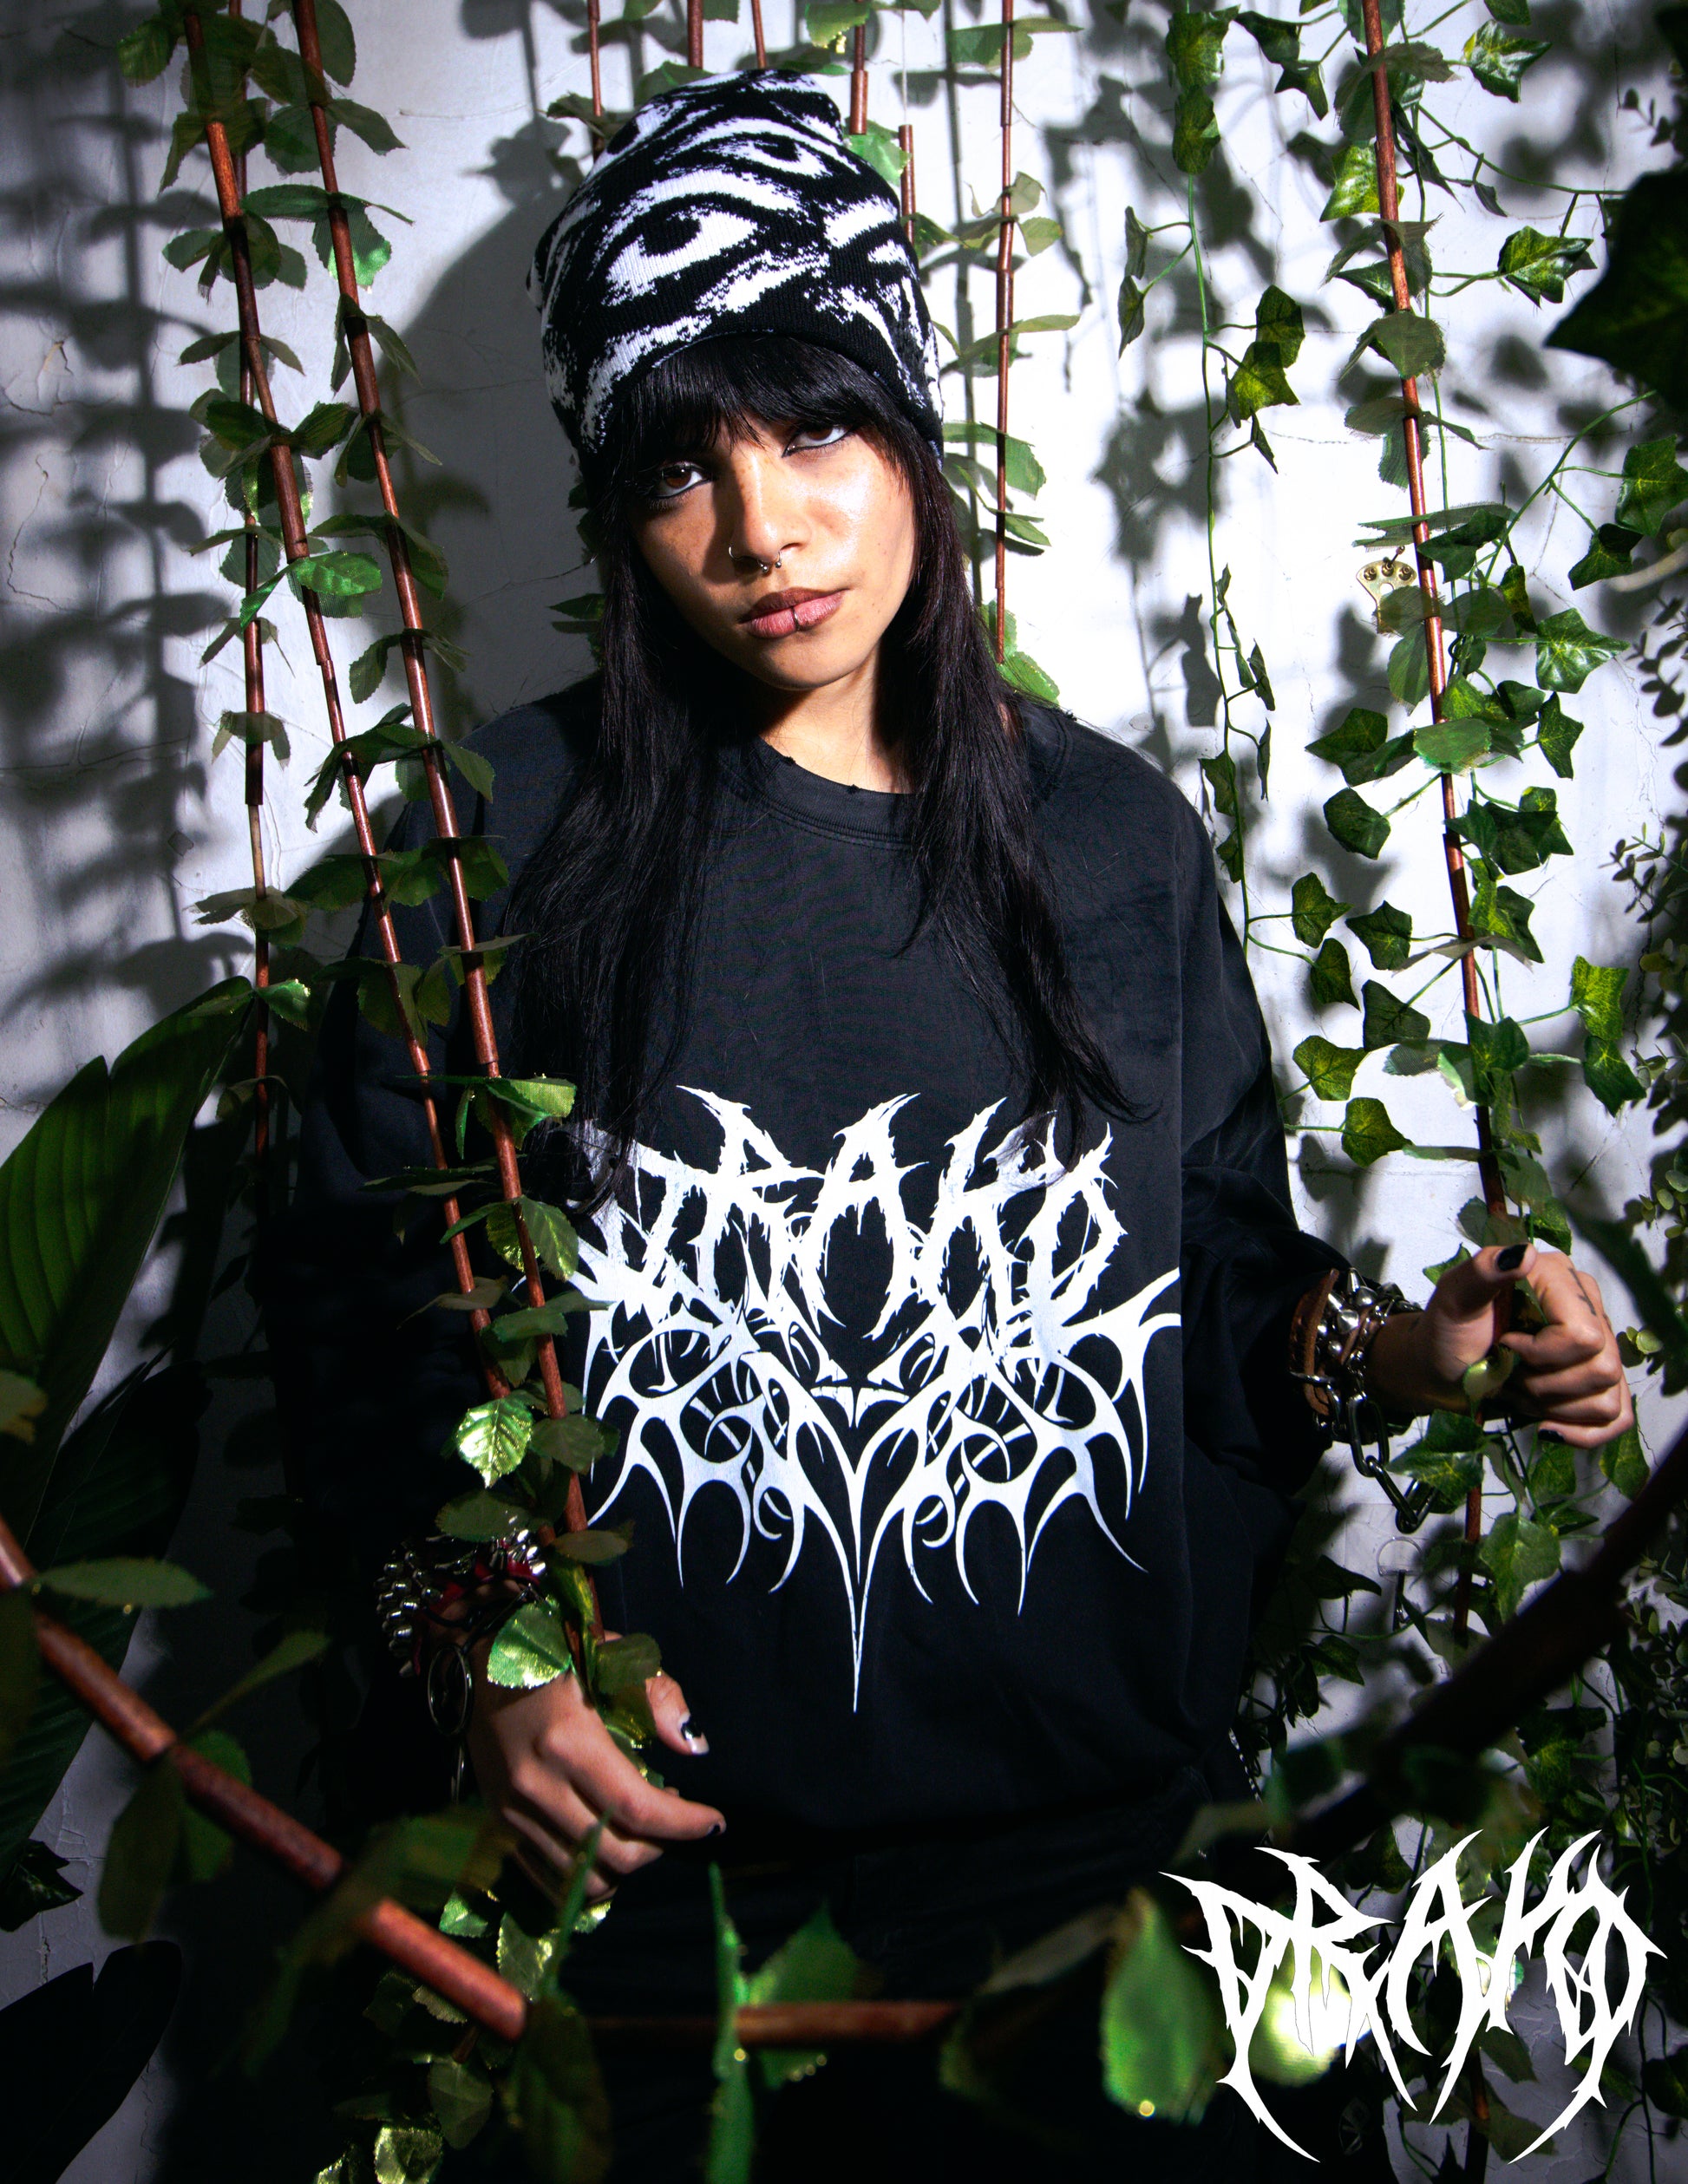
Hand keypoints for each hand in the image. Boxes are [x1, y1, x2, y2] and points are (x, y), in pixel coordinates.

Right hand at [465, 1633, 722, 1901]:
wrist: (479, 1656)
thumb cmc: (556, 1651)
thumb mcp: (614, 1657)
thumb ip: (659, 1698)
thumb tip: (692, 1747)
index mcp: (570, 1741)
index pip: (636, 1808)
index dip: (683, 1824)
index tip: (715, 1821)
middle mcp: (538, 1785)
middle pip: (613, 1854)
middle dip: (660, 1846)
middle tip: (677, 1819)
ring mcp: (513, 1810)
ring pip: (581, 1878)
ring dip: (624, 1864)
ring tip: (641, 1830)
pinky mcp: (498, 1822)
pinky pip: (547, 1877)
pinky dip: (584, 1874)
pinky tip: (604, 1844)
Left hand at [1364, 1242, 1634, 1448]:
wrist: (1442, 1368)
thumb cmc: (1448, 1331)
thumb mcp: (1454, 1299)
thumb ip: (1482, 1272)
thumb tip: (1524, 1255)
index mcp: (1561, 1277)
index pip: (1583, 1337)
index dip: (1541, 1355)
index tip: (1505, 1345)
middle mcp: (1590, 1307)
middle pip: (1601, 1369)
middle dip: (1544, 1385)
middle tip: (1509, 1373)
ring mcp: (1601, 1346)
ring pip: (1606, 1398)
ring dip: (1552, 1407)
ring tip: (1519, 1389)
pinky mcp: (1600, 1382)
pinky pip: (1617, 1417)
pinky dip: (1578, 1432)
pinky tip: (1546, 1424)